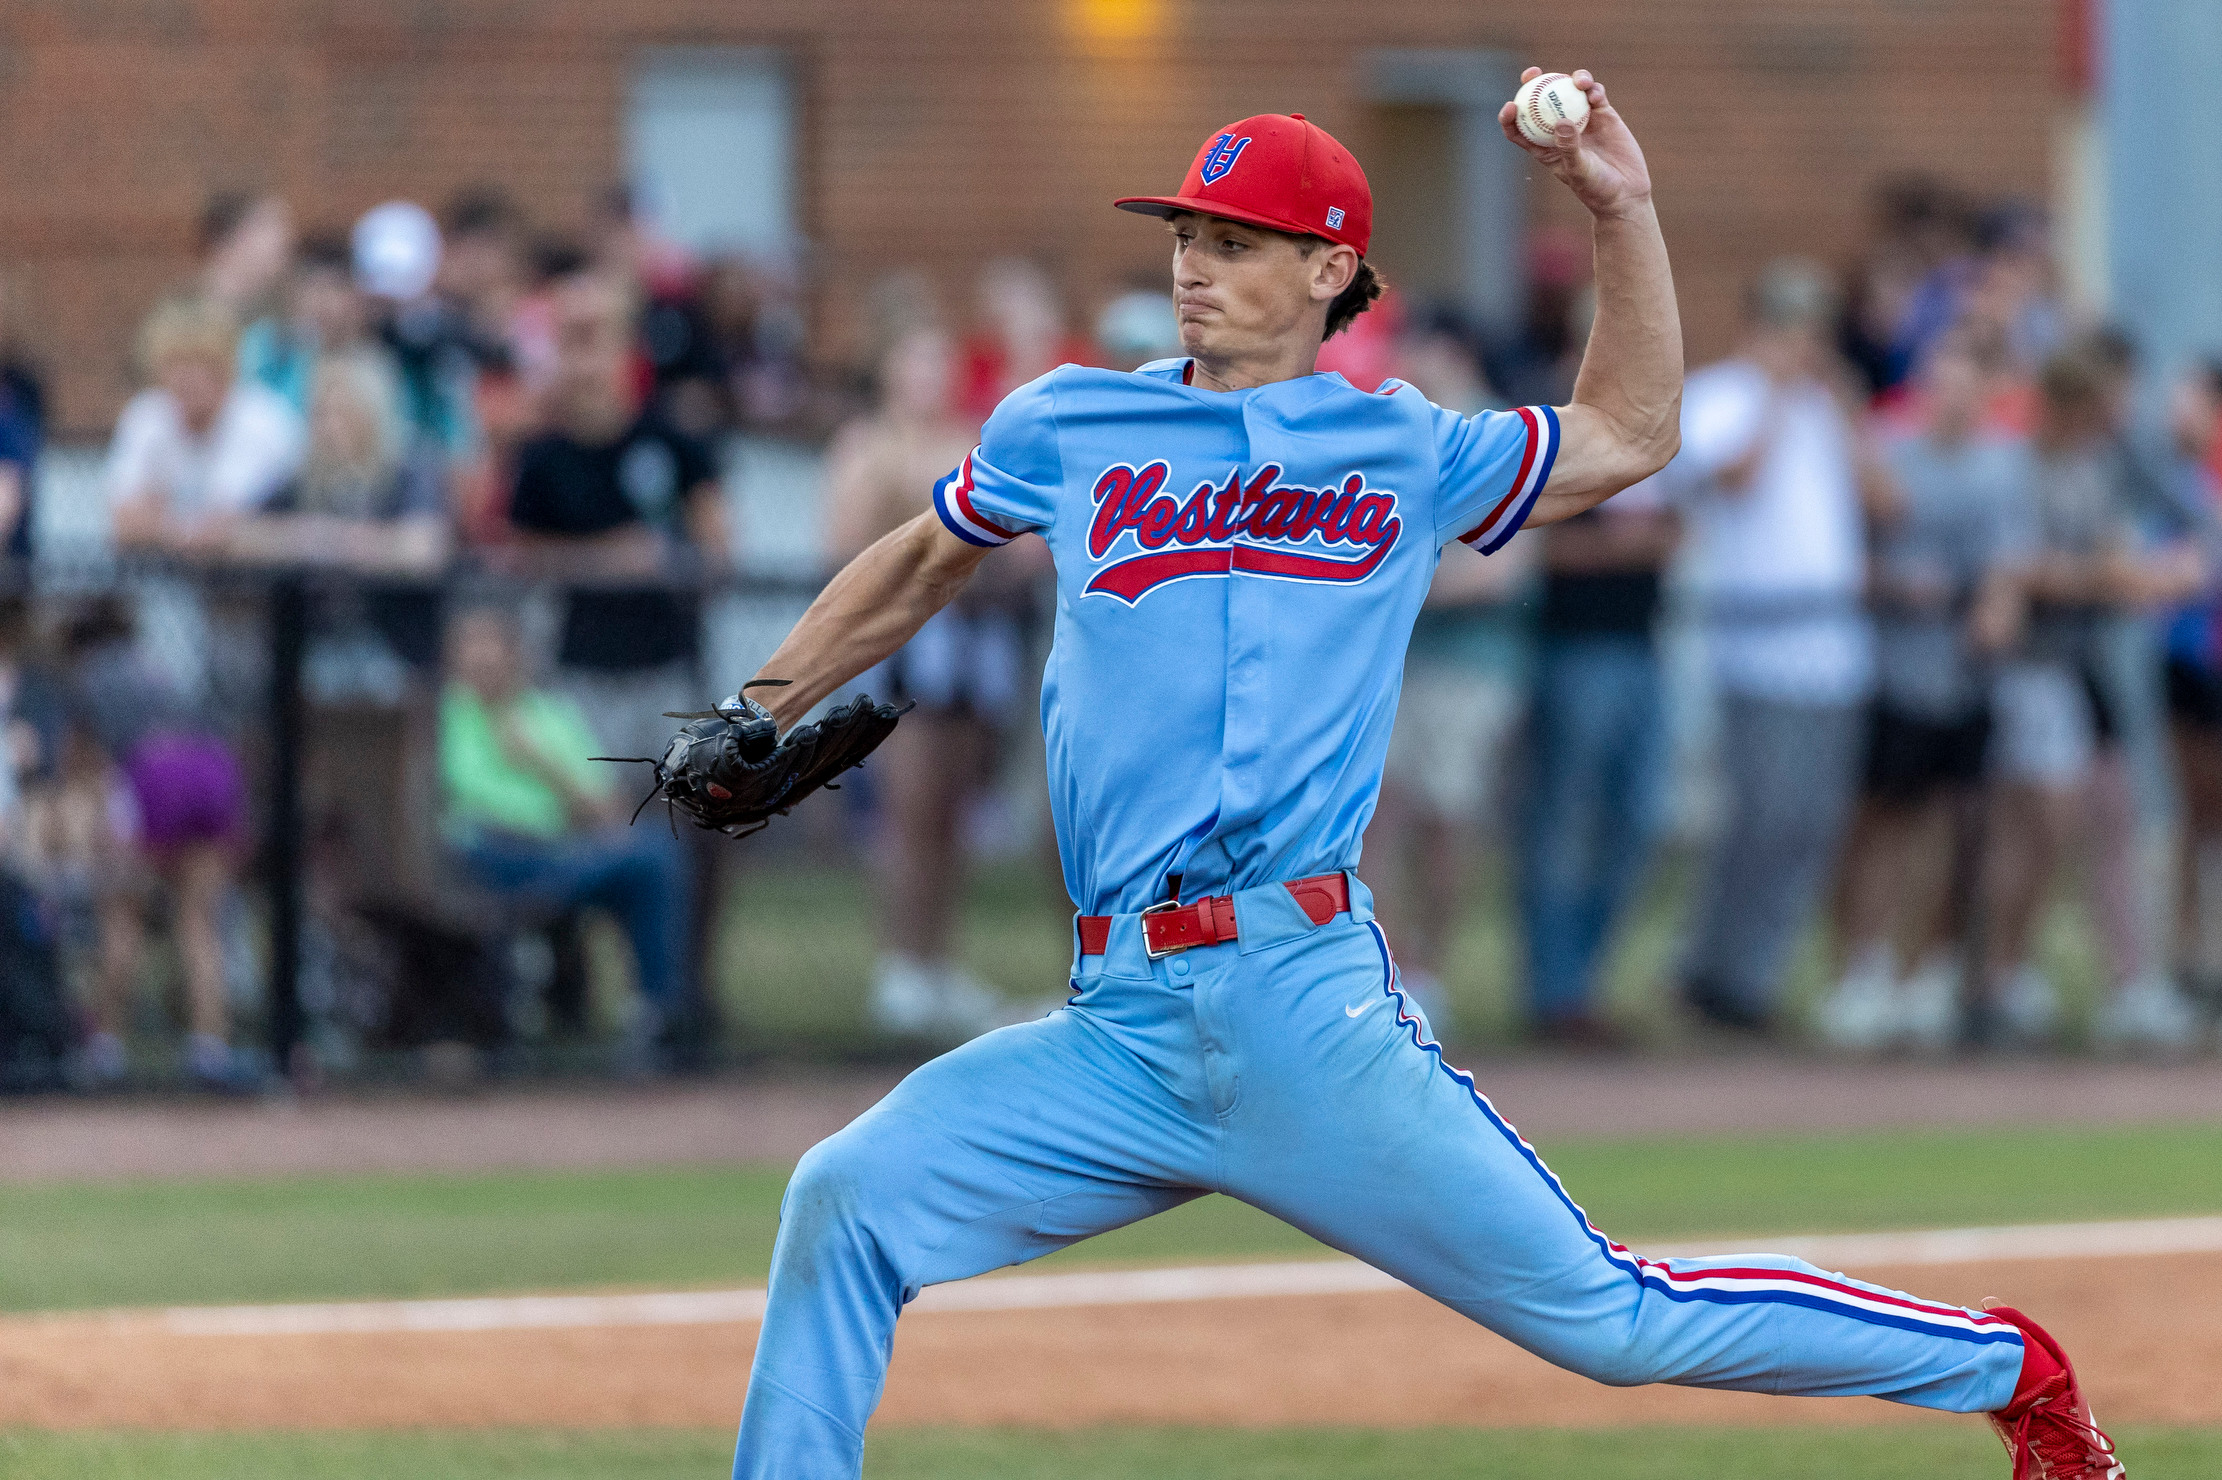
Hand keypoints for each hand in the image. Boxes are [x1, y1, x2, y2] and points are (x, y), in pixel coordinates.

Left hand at [1499, 68, 1652, 219]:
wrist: (1625, 191)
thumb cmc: (1596, 188)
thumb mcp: (1579, 170)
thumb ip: (1570, 147)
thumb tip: (1561, 121)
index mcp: (1545, 147)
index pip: (1520, 129)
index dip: (1510, 116)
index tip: (1510, 105)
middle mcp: (1560, 130)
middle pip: (1541, 102)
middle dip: (1534, 83)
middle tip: (1533, 73)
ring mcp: (1582, 119)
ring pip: (1569, 92)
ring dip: (1570, 80)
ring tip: (1578, 80)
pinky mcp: (1603, 115)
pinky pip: (1595, 95)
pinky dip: (1594, 90)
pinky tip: (1594, 91)